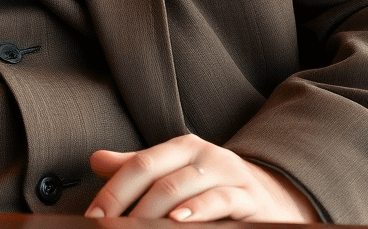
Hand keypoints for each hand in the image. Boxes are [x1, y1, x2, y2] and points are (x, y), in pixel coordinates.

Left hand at [85, 134, 318, 222]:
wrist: (272, 197)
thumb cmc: (212, 187)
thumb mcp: (176, 173)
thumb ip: (137, 168)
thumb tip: (96, 159)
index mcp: (181, 147)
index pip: (139, 164)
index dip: (113, 191)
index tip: (94, 215)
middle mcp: (203, 154)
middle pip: (156, 176)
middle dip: (128, 205)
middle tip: (110, 228)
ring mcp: (227, 173)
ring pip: (182, 188)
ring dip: (154, 211)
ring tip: (135, 227)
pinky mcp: (248, 197)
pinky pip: (219, 201)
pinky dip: (197, 211)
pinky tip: (178, 221)